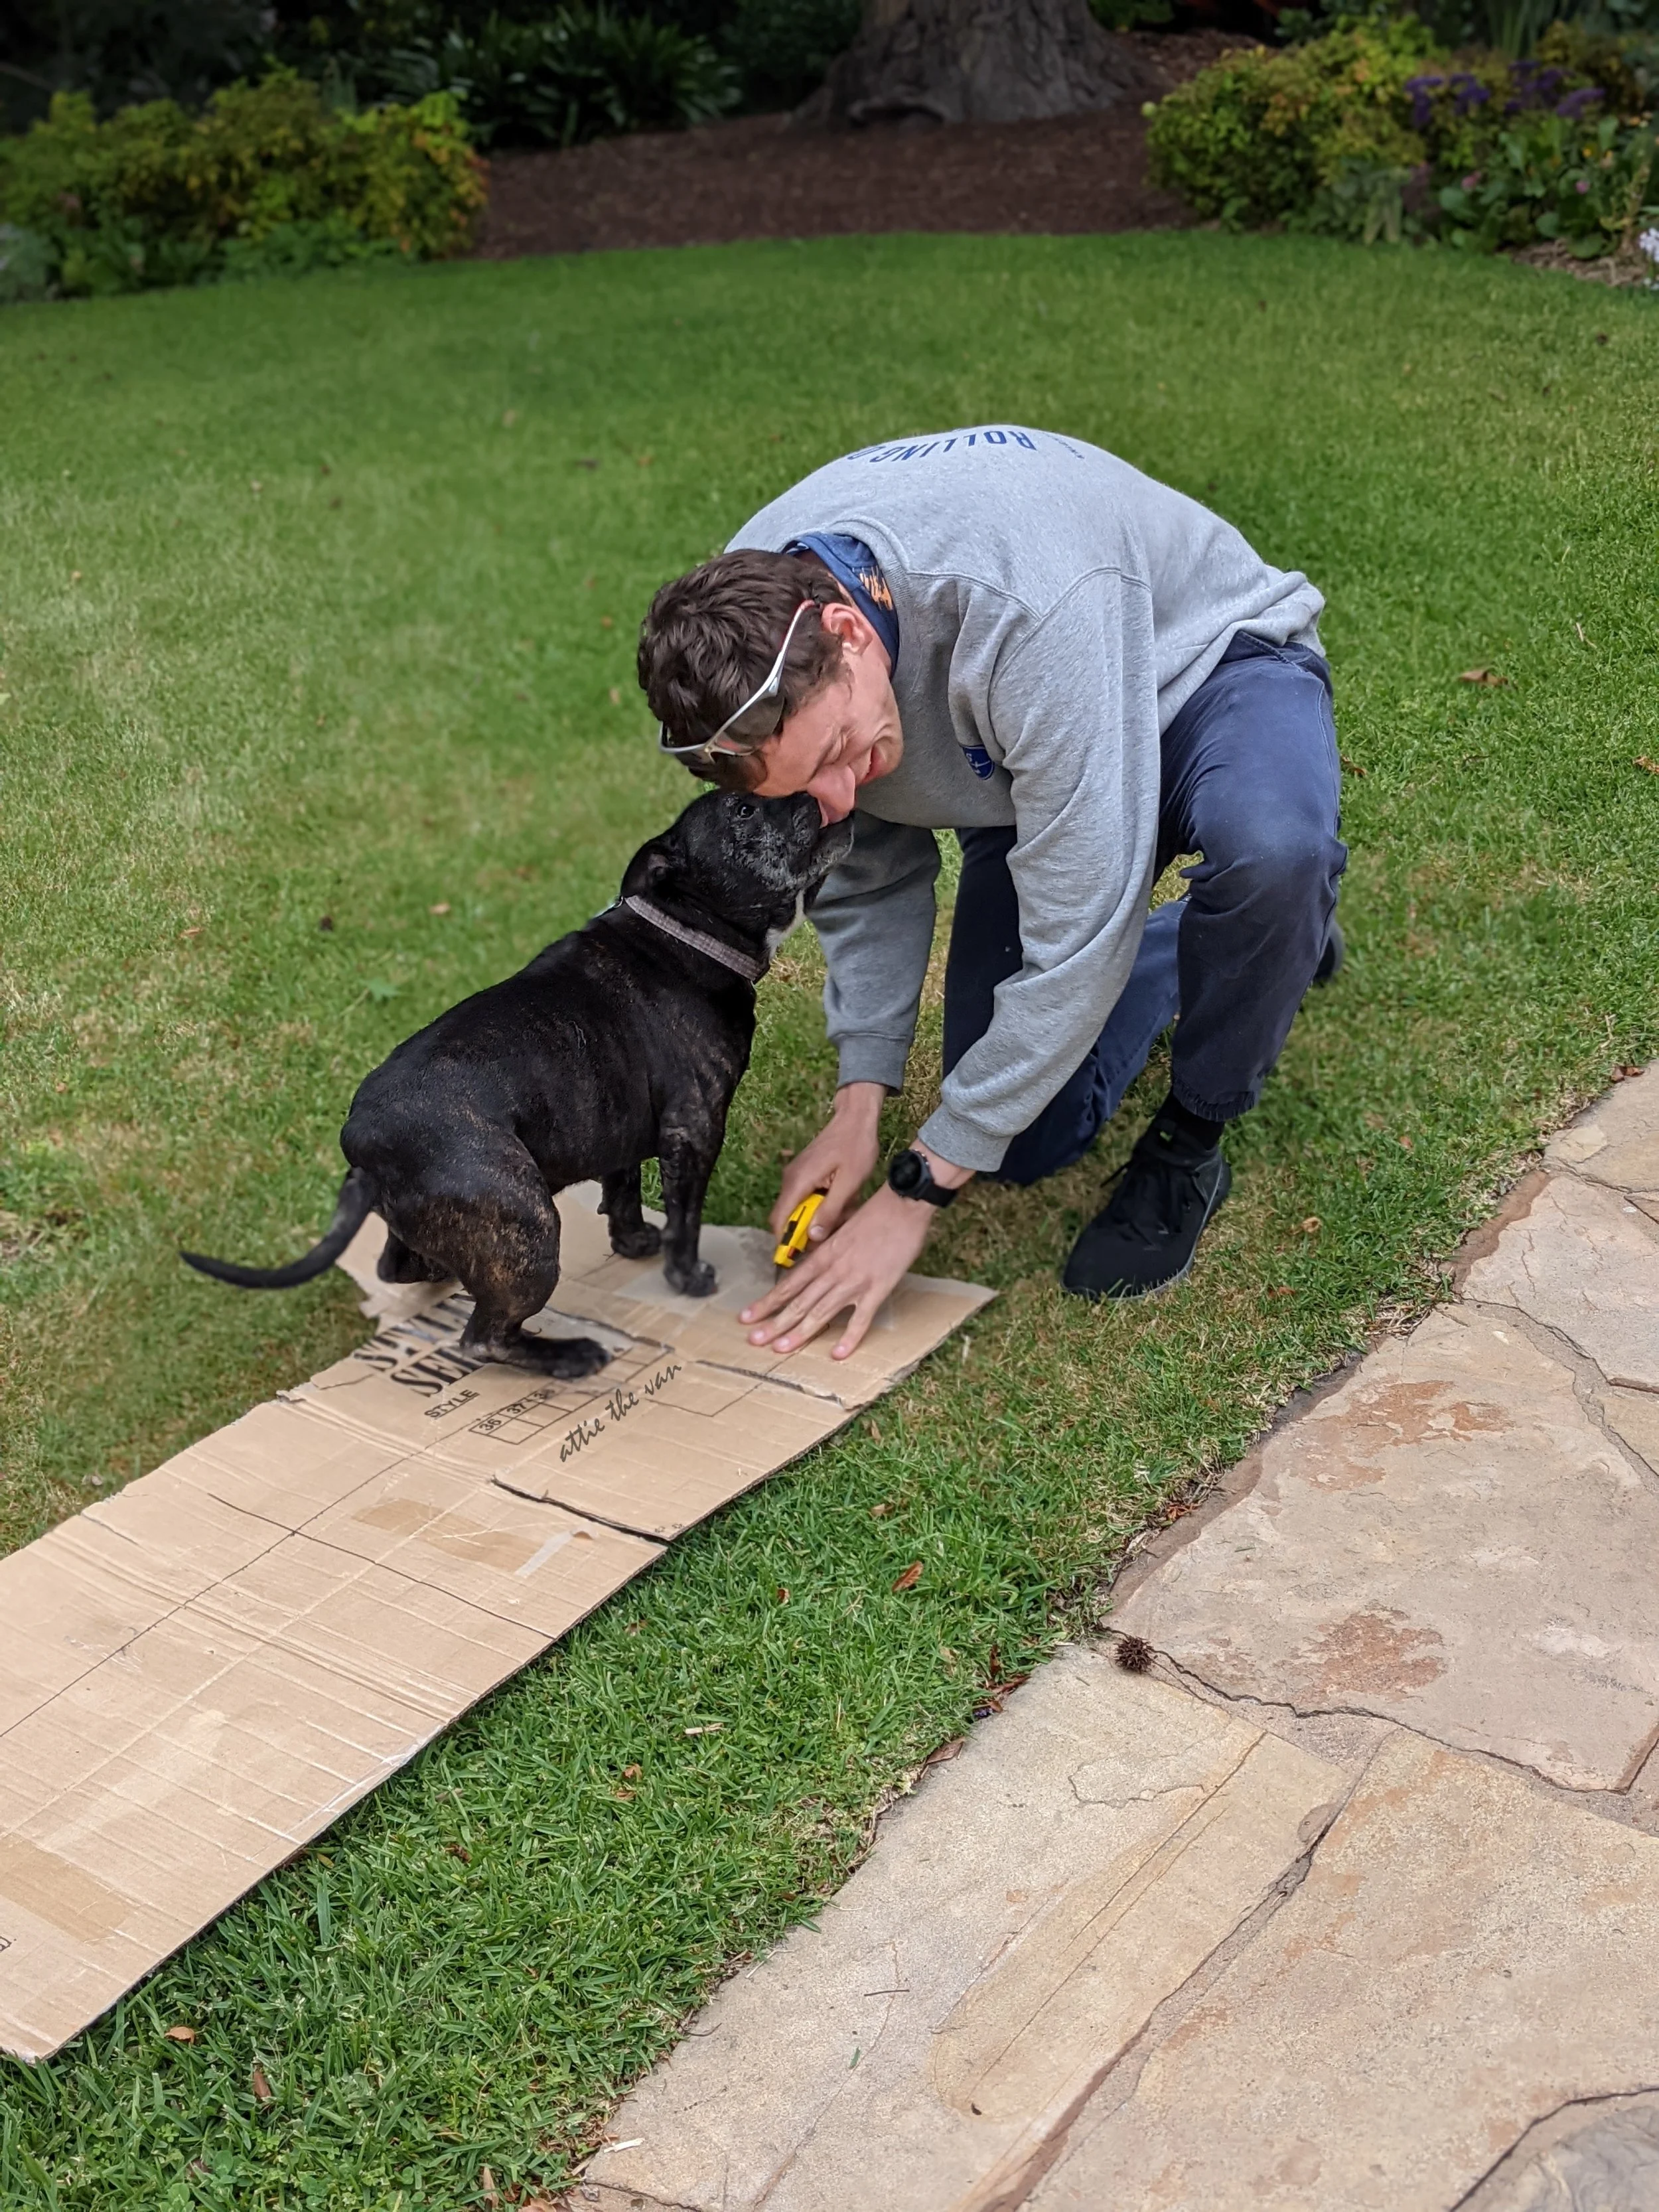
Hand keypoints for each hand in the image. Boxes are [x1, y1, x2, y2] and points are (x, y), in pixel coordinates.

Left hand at [741, 1184, 936, 1360]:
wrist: (901, 1206)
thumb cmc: (873, 1215)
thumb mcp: (840, 1230)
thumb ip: (825, 1250)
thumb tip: (812, 1262)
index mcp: (822, 1256)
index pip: (788, 1284)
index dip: (766, 1302)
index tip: (747, 1316)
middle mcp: (832, 1271)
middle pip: (798, 1302)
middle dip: (774, 1323)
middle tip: (754, 1340)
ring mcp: (854, 1282)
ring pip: (821, 1312)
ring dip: (799, 1332)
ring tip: (780, 1349)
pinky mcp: (877, 1289)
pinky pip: (861, 1318)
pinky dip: (850, 1338)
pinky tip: (838, 1354)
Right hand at [769, 1081, 884, 1241]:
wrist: (855, 1118)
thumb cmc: (856, 1147)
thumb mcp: (849, 1183)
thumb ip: (830, 1211)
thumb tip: (812, 1237)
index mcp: (798, 1182)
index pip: (780, 1221)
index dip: (785, 1242)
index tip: (798, 1257)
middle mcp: (790, 1179)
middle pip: (786, 1217)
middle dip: (805, 1231)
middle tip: (831, 1233)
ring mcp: (795, 1175)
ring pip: (797, 1208)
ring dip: (815, 1217)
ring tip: (842, 1214)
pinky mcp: (804, 1173)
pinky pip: (805, 1197)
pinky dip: (819, 1205)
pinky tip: (841, 1201)